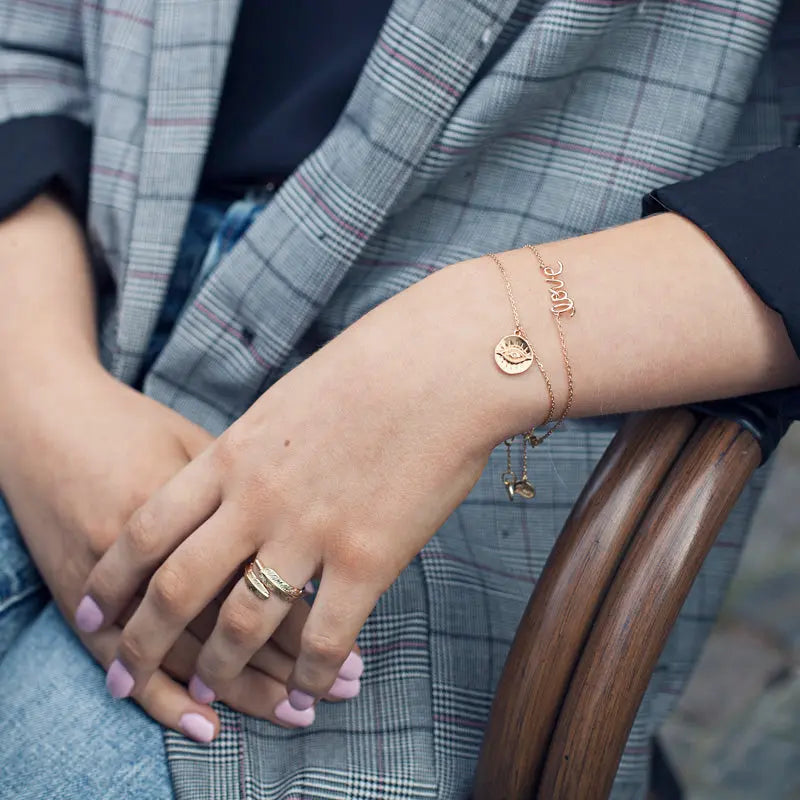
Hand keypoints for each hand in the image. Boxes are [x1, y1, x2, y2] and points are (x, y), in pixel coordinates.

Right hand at [0, 367, 351, 739]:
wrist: (50, 415)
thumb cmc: (140, 425)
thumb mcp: (205, 442)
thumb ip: (253, 486)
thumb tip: (313, 529)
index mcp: (208, 497)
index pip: (269, 577)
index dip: (315, 622)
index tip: (354, 653)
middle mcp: (164, 544)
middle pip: (236, 620)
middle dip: (291, 664)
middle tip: (340, 693)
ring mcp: (118, 573)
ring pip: (187, 649)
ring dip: (241, 690)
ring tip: (291, 714)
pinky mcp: (80, 589)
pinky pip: (126, 657)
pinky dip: (161, 696)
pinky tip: (203, 724)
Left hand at [79, 259, 516, 713]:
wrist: (436, 367)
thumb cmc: (368, 371)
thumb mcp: (284, 403)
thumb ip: (250, 451)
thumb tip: (235, 481)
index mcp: (232, 456)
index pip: (148, 528)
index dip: (114, 577)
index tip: (94, 608)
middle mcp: (257, 501)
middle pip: (177, 588)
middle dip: (142, 642)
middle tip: (124, 675)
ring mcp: (309, 532)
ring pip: (240, 624)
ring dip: (219, 670)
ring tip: (211, 696)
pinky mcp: (366, 558)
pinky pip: (324, 637)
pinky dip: (310, 674)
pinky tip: (308, 689)